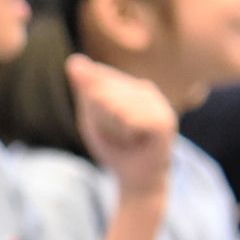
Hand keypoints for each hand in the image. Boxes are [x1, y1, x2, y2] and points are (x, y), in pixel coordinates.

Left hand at [66, 55, 175, 197]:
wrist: (134, 178)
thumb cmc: (113, 146)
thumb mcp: (90, 116)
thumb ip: (85, 89)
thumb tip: (74, 61)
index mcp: (129, 84)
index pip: (95, 79)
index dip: (90, 106)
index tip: (103, 122)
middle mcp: (146, 89)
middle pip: (100, 92)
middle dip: (99, 118)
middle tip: (115, 134)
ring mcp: (158, 104)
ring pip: (114, 105)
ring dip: (111, 128)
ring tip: (125, 137)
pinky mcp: (164, 121)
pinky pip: (130, 119)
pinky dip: (125, 133)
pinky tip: (135, 140)